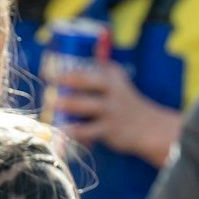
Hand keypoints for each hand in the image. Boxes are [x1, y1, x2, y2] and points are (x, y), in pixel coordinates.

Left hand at [54, 61, 182, 163]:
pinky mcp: (108, 130)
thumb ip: (95, 76)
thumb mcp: (117, 83)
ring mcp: (110, 110)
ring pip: (84, 105)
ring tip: (50, 104)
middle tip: (49, 80)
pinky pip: (86, 130)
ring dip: (65, 104)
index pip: (87, 67)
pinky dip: (72, 130)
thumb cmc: (124, 103)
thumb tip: (59, 75)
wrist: (150, 127)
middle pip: (86, 80)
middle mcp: (112, 90)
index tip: (47, 70)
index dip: (65, 68)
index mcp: (112, 76)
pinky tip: (61, 130)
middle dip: (65, 79)